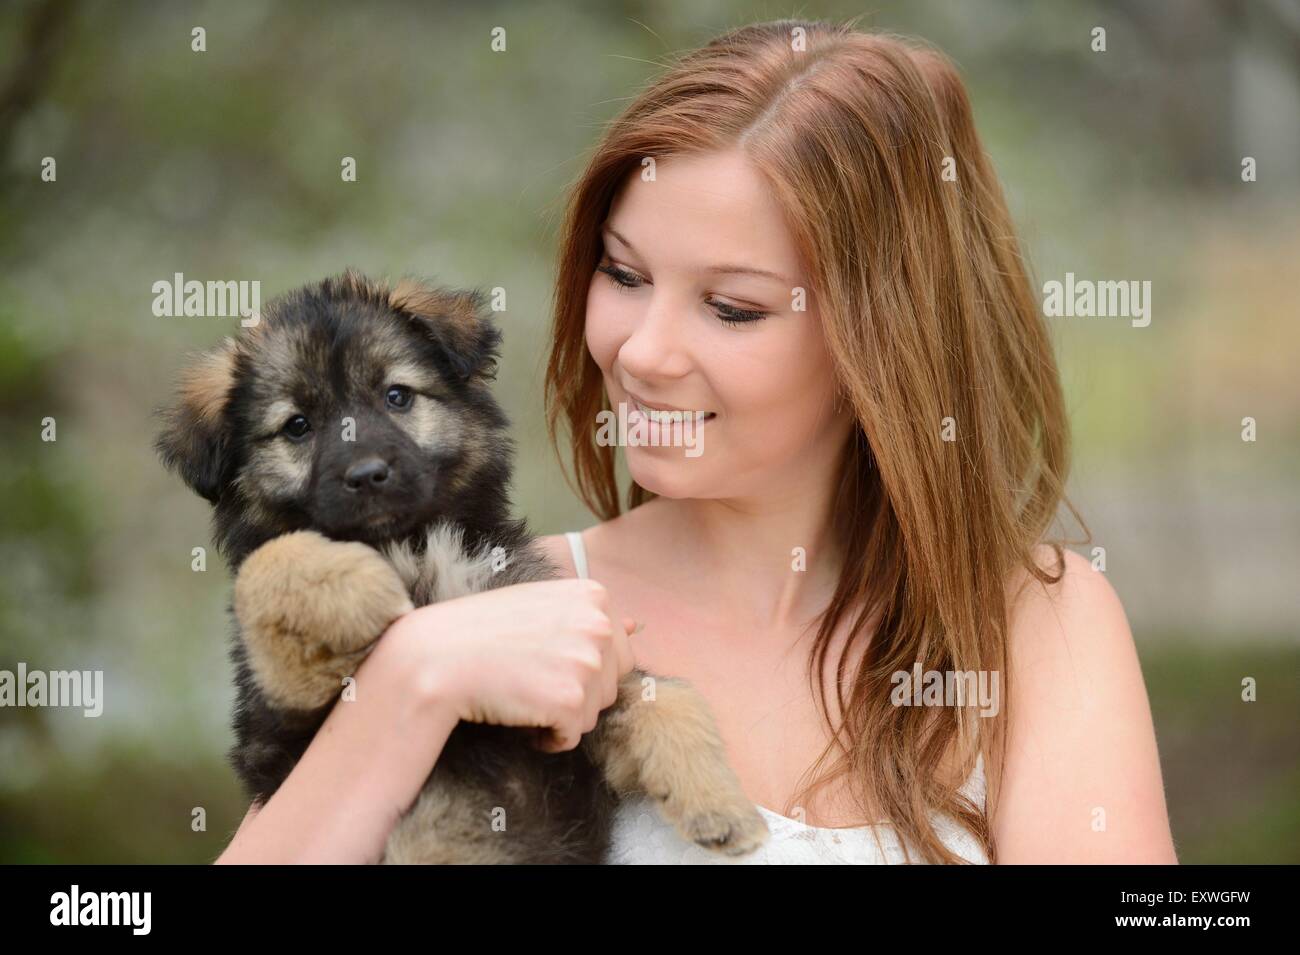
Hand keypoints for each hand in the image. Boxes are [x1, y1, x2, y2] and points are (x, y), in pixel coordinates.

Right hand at [392, 578, 637, 752]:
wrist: (436, 656)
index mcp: (594, 596)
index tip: (544, 659)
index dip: (581, 665)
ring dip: (561, 715)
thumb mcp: (540, 605)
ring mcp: (587, 663)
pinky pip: (572, 736)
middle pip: (610, 683)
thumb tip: (638, 626)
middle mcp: (599, 626)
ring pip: (593, 712)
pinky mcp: (571, 701)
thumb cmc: (482, 630)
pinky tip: (520, 716)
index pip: (619, 649)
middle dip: (576, 692)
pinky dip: (548, 737)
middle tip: (531, 679)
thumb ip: (587, 616)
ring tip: (523, 694)